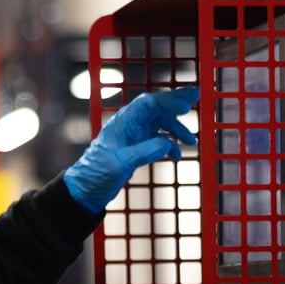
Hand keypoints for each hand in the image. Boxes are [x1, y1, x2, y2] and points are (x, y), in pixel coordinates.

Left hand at [64, 86, 198, 212]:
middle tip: (198, 94)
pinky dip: (170, 145)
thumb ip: (144, 152)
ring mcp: (133, 135)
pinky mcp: (136, 147)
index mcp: (123, 123)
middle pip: (157, 107)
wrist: (86, 189)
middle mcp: (129, 124)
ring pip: (160, 123)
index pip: (149, 104)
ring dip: (177, 129)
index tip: (187, 107)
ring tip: (192, 141)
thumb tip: (168, 143)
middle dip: (177, 101)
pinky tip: (177, 156)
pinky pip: (158, 139)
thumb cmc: (97, 174)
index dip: (169, 102)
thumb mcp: (121, 164)